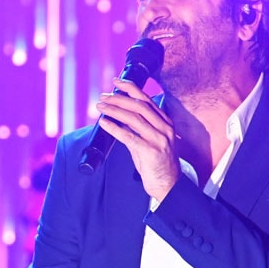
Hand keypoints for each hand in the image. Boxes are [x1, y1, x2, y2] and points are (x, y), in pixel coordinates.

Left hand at [96, 78, 179, 201]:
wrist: (168, 185)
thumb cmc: (157, 164)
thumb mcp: (150, 140)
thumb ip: (137, 128)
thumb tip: (117, 117)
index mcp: (165, 123)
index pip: (147, 100)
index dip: (131, 88)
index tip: (116, 82)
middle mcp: (164, 128)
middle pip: (139, 106)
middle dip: (119, 98)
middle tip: (103, 96)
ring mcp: (159, 139)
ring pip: (134, 118)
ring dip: (114, 110)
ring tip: (100, 107)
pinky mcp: (151, 152)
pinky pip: (129, 136)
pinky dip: (114, 128)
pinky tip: (104, 123)